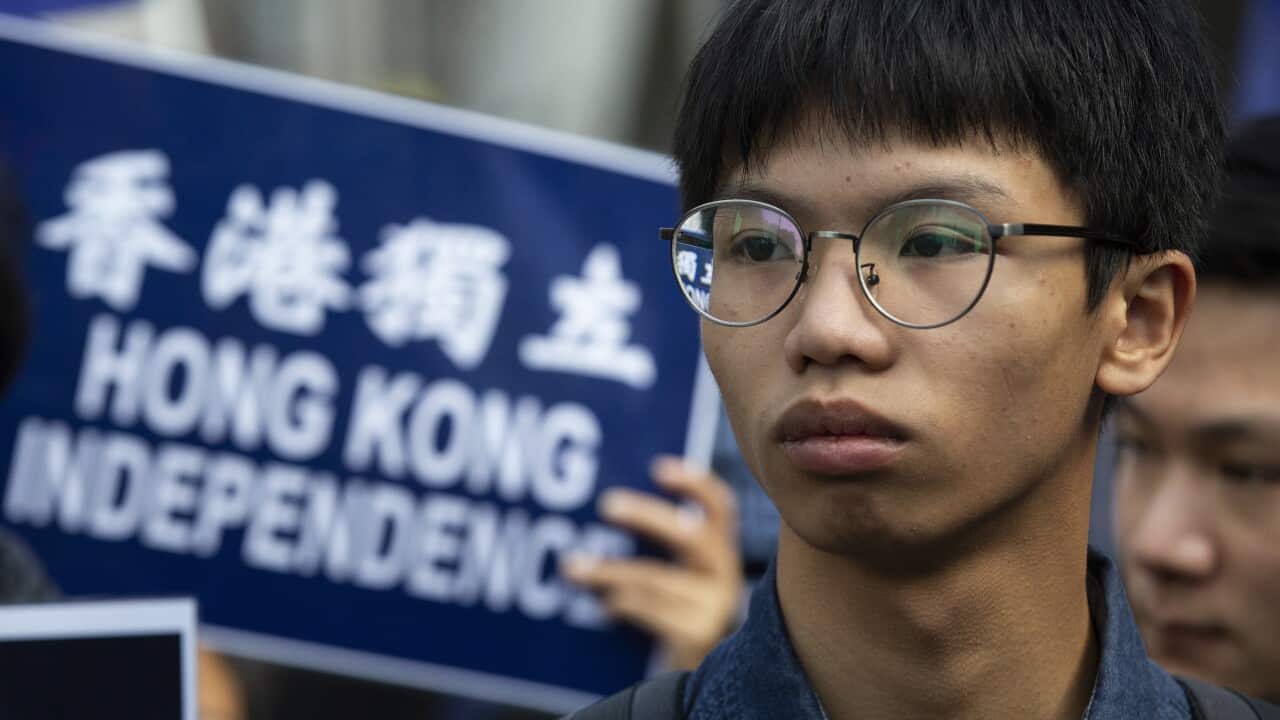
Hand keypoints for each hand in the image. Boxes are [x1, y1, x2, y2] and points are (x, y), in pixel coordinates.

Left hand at [561, 456, 742, 669]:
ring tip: (572, 566)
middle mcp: (725, 576)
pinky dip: (621, 603)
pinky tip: (602, 605)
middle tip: (607, 504)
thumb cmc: (673, 614)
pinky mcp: (697, 635)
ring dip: (609, 570)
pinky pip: (651, 610)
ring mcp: (714, 607)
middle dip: (647, 516)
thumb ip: (661, 545)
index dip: (696, 484)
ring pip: (656, 578)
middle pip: (692, 537)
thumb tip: (610, 504)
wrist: (694, 679)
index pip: (722, 508)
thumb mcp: (675, 575)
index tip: (659, 468)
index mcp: (720, 553)